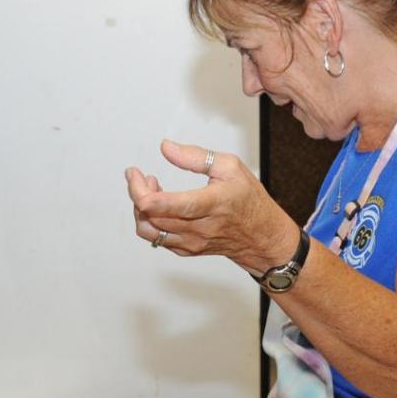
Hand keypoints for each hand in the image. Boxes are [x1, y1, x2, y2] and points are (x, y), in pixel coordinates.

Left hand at [126, 139, 295, 271]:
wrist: (262, 236)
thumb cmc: (248, 200)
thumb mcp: (230, 167)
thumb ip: (195, 156)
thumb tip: (166, 148)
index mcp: (212, 204)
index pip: (168, 205)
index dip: (141, 191)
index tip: (135, 174)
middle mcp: (199, 227)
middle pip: (151, 215)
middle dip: (137, 193)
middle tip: (140, 176)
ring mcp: (191, 242)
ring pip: (149, 230)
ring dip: (140, 208)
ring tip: (149, 190)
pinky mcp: (186, 250)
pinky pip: (156, 238)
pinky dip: (149, 220)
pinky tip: (158, 205)